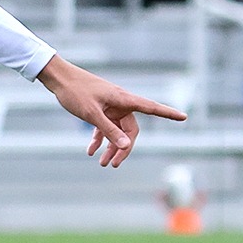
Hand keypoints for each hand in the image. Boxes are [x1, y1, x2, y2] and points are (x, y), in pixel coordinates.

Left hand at [37, 56, 186, 168]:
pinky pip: (103, 127)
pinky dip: (98, 139)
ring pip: (116, 131)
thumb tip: (126, 146)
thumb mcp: (91, 114)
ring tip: (101, 163)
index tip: (184, 117)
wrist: (58, 78)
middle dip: (123, 148)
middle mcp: (120, 103)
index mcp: (123, 99)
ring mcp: (109, 106)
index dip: (168, 113)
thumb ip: (109, 130)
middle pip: (130, 130)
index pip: (151, 108)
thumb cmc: (76, 92)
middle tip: (112, 165)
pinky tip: (90, 152)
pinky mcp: (99, 109)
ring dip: (110, 147)